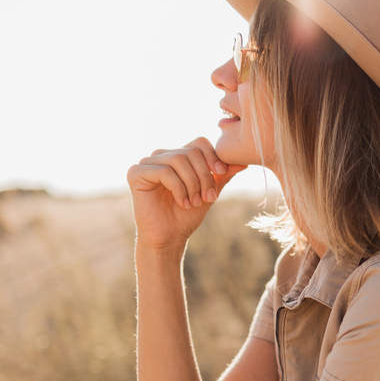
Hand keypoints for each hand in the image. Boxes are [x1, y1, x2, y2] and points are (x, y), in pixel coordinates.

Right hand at [126, 137, 247, 249]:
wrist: (169, 237)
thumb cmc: (187, 215)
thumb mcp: (210, 191)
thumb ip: (222, 175)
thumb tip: (243, 162)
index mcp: (177, 155)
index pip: (199, 143)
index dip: (213, 156)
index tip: (222, 173)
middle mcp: (161, 155)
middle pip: (191, 152)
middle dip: (204, 175)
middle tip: (208, 197)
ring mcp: (147, 163)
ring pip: (178, 160)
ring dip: (192, 183)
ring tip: (194, 202)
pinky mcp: (136, 173)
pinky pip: (164, 171)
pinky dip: (178, 188)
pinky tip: (182, 203)